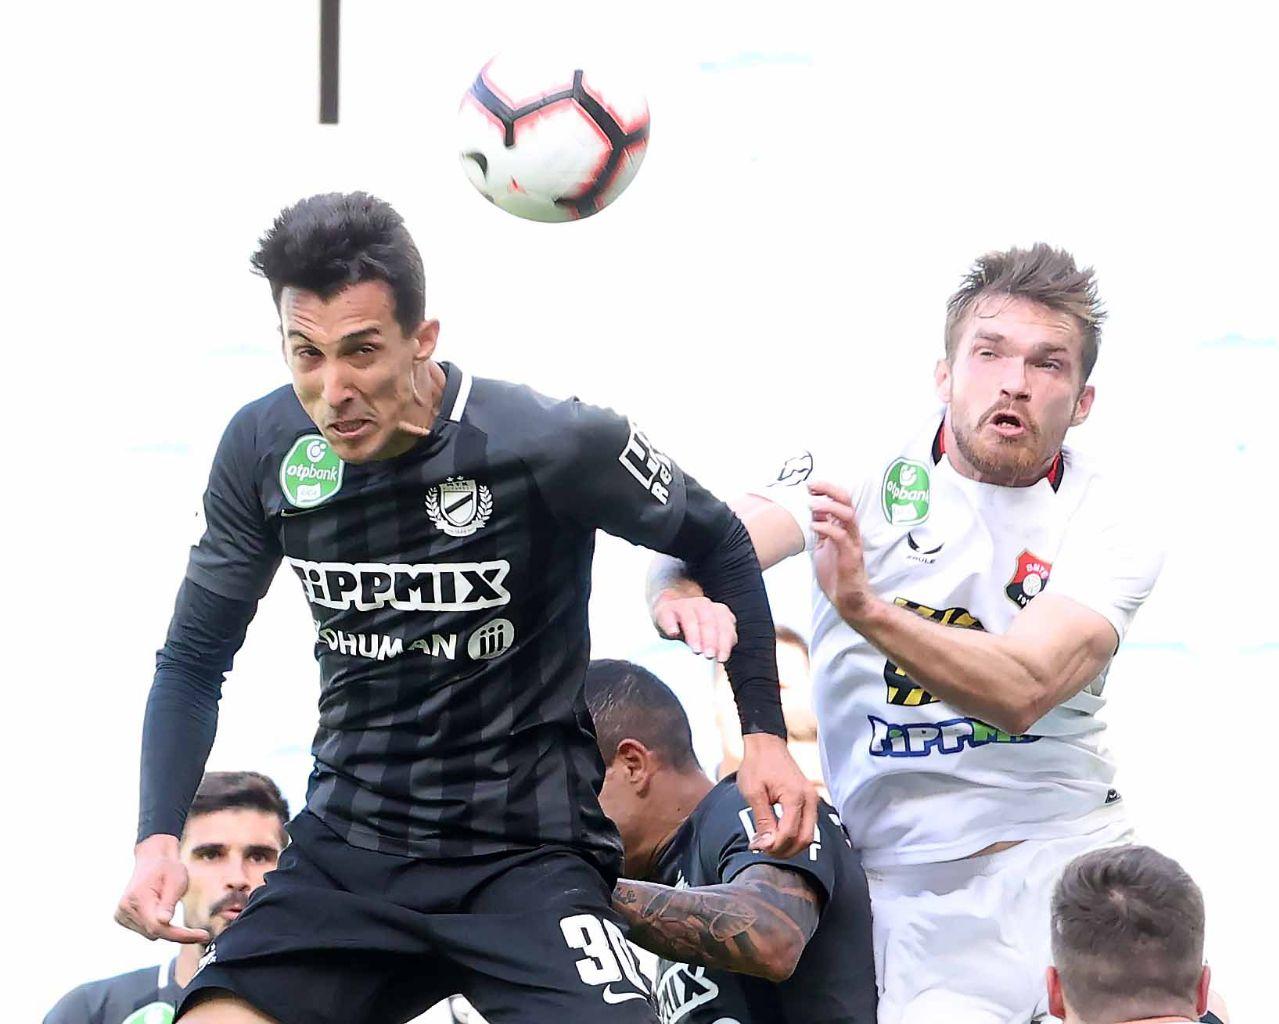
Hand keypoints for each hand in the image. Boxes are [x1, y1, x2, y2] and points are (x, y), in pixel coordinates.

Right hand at [114, 834, 209, 942]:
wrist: (153, 859)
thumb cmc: (168, 868)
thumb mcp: (176, 881)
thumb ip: (169, 903)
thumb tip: (163, 922)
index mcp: (138, 897)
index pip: (158, 927)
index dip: (181, 935)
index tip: (204, 936)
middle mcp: (125, 908)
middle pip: (154, 932)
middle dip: (176, 932)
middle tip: (198, 928)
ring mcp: (121, 914)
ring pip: (150, 934)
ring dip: (165, 927)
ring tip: (168, 903)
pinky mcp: (122, 918)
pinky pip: (145, 930)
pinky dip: (156, 925)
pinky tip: (159, 908)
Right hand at [653, 589, 737, 661]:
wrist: (670, 610)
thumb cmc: (694, 628)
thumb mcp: (709, 635)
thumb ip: (717, 645)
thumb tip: (720, 664)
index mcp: (718, 612)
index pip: (725, 626)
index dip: (724, 643)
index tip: (721, 659)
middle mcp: (703, 606)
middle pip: (709, 621)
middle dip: (711, 640)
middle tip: (709, 655)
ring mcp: (683, 605)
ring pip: (691, 618)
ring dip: (694, 634)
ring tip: (695, 649)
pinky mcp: (665, 609)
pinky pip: (668, 615)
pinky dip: (671, 624)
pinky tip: (673, 634)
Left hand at [736, 733, 817, 857]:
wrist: (767, 745)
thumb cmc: (758, 765)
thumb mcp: (753, 793)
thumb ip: (762, 820)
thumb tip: (765, 845)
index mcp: (796, 796)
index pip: (789, 833)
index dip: (774, 846)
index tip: (757, 846)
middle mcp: (809, 799)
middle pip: (804, 839)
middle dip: (784, 850)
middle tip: (764, 849)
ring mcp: (812, 799)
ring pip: (808, 835)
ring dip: (790, 845)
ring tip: (770, 844)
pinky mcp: (810, 800)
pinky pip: (807, 826)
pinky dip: (795, 835)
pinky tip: (778, 834)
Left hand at [808, 481, 875, 626]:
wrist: (846, 598)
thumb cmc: (836, 574)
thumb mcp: (822, 547)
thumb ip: (820, 531)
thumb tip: (811, 514)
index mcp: (844, 529)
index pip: (841, 501)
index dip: (827, 490)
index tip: (810, 485)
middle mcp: (851, 532)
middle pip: (847, 502)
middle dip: (830, 490)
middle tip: (812, 486)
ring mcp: (852, 543)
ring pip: (848, 515)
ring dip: (829, 506)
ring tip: (812, 504)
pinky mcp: (851, 555)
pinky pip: (841, 536)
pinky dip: (826, 527)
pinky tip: (813, 525)